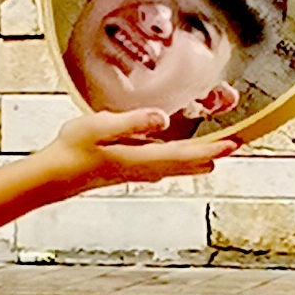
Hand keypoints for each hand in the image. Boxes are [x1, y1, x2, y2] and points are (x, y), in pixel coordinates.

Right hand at [49, 108, 237, 193]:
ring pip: (180, 166)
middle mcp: (145, 168)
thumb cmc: (73, 149)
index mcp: (140, 158)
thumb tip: (162, 119)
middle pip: (189, 163)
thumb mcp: (100, 127)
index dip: (212, 148)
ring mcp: (139, 171)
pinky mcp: (132, 169)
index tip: (235, 143)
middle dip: (215, 153)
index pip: (185, 154)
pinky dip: (185, 158)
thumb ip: (132, 123)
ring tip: (221, 149)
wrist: (54, 176)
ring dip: (202, 157)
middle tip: (240, 143)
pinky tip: (186, 155)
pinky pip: (168, 165)